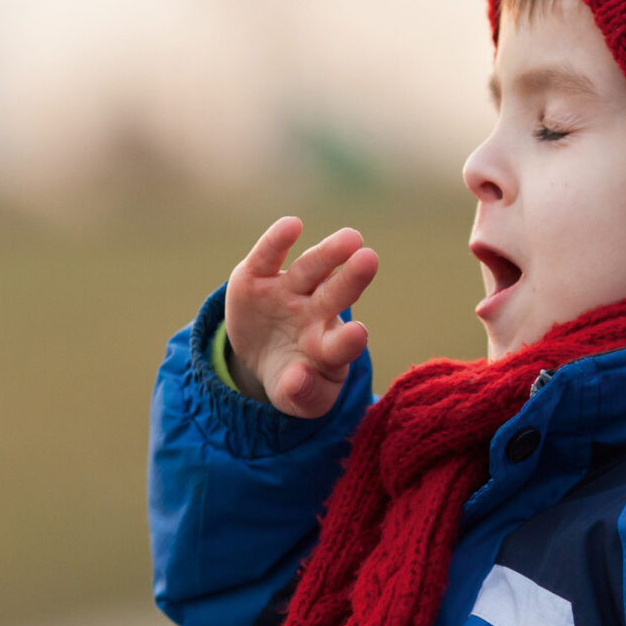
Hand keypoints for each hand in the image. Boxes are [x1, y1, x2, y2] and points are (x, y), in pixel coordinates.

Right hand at [224, 216, 378, 418]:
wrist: (261, 356)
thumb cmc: (292, 380)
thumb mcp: (296, 399)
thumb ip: (302, 395)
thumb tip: (297, 378)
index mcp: (328, 348)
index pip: (340, 344)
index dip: (347, 341)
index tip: (357, 334)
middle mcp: (314, 313)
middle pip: (335, 295)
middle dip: (351, 279)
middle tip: (369, 259)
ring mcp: (288, 292)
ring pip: (310, 269)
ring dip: (327, 253)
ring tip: (351, 238)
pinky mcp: (256, 278)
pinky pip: (268, 257)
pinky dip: (277, 240)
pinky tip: (292, 225)